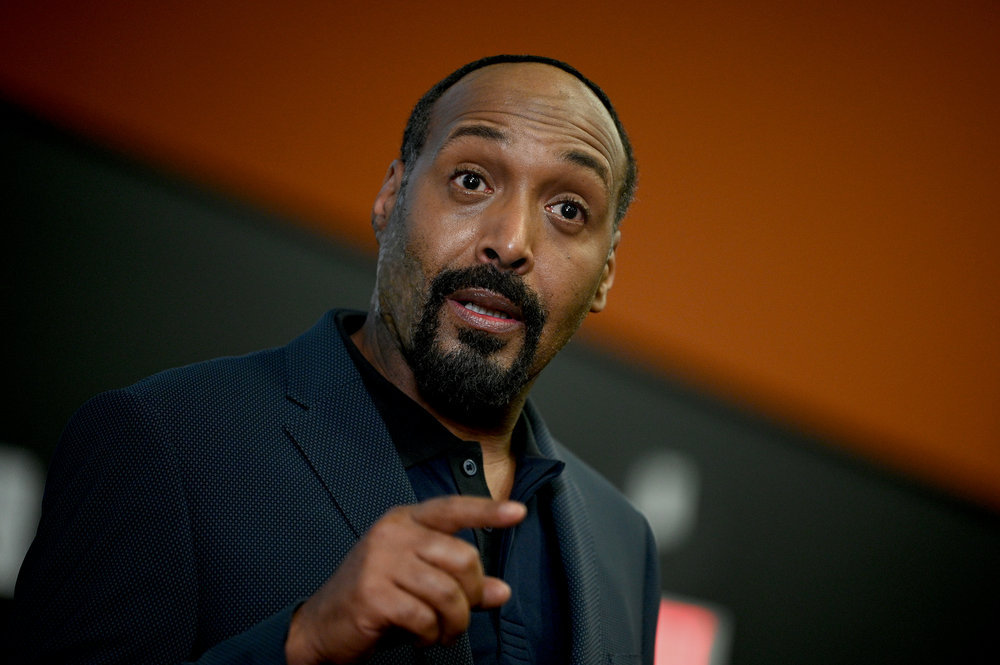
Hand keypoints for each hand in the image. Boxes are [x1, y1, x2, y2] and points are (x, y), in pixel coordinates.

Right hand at [285, 495, 526, 663]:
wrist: (322, 626)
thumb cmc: (375, 598)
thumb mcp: (419, 582)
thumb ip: (460, 583)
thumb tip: (501, 591)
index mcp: (405, 522)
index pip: (452, 509)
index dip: (487, 510)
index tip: (518, 512)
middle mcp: (393, 534)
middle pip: (462, 557)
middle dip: (471, 595)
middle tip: (460, 615)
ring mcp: (380, 562)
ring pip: (447, 592)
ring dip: (454, 622)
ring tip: (444, 632)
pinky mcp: (373, 594)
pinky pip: (424, 616)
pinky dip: (431, 635)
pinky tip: (423, 637)